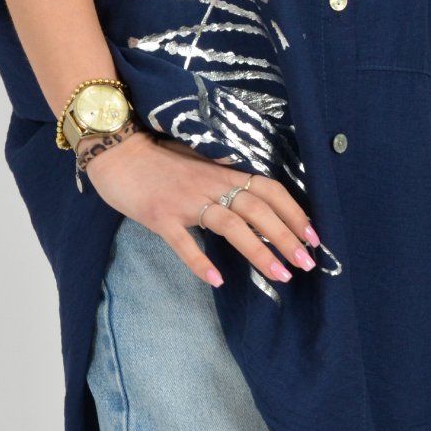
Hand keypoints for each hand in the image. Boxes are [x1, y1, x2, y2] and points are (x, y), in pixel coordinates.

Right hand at [83, 128, 321, 288]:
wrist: (117, 151)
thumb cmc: (158, 158)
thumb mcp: (198, 163)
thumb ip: (224, 178)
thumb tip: (254, 197)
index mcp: (221, 171)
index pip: (268, 188)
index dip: (293, 211)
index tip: (313, 236)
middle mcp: (209, 183)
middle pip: (257, 208)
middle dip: (285, 235)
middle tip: (307, 263)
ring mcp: (185, 200)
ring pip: (230, 225)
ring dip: (258, 251)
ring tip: (280, 275)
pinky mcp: (159, 215)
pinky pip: (183, 241)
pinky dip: (200, 261)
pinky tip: (217, 280)